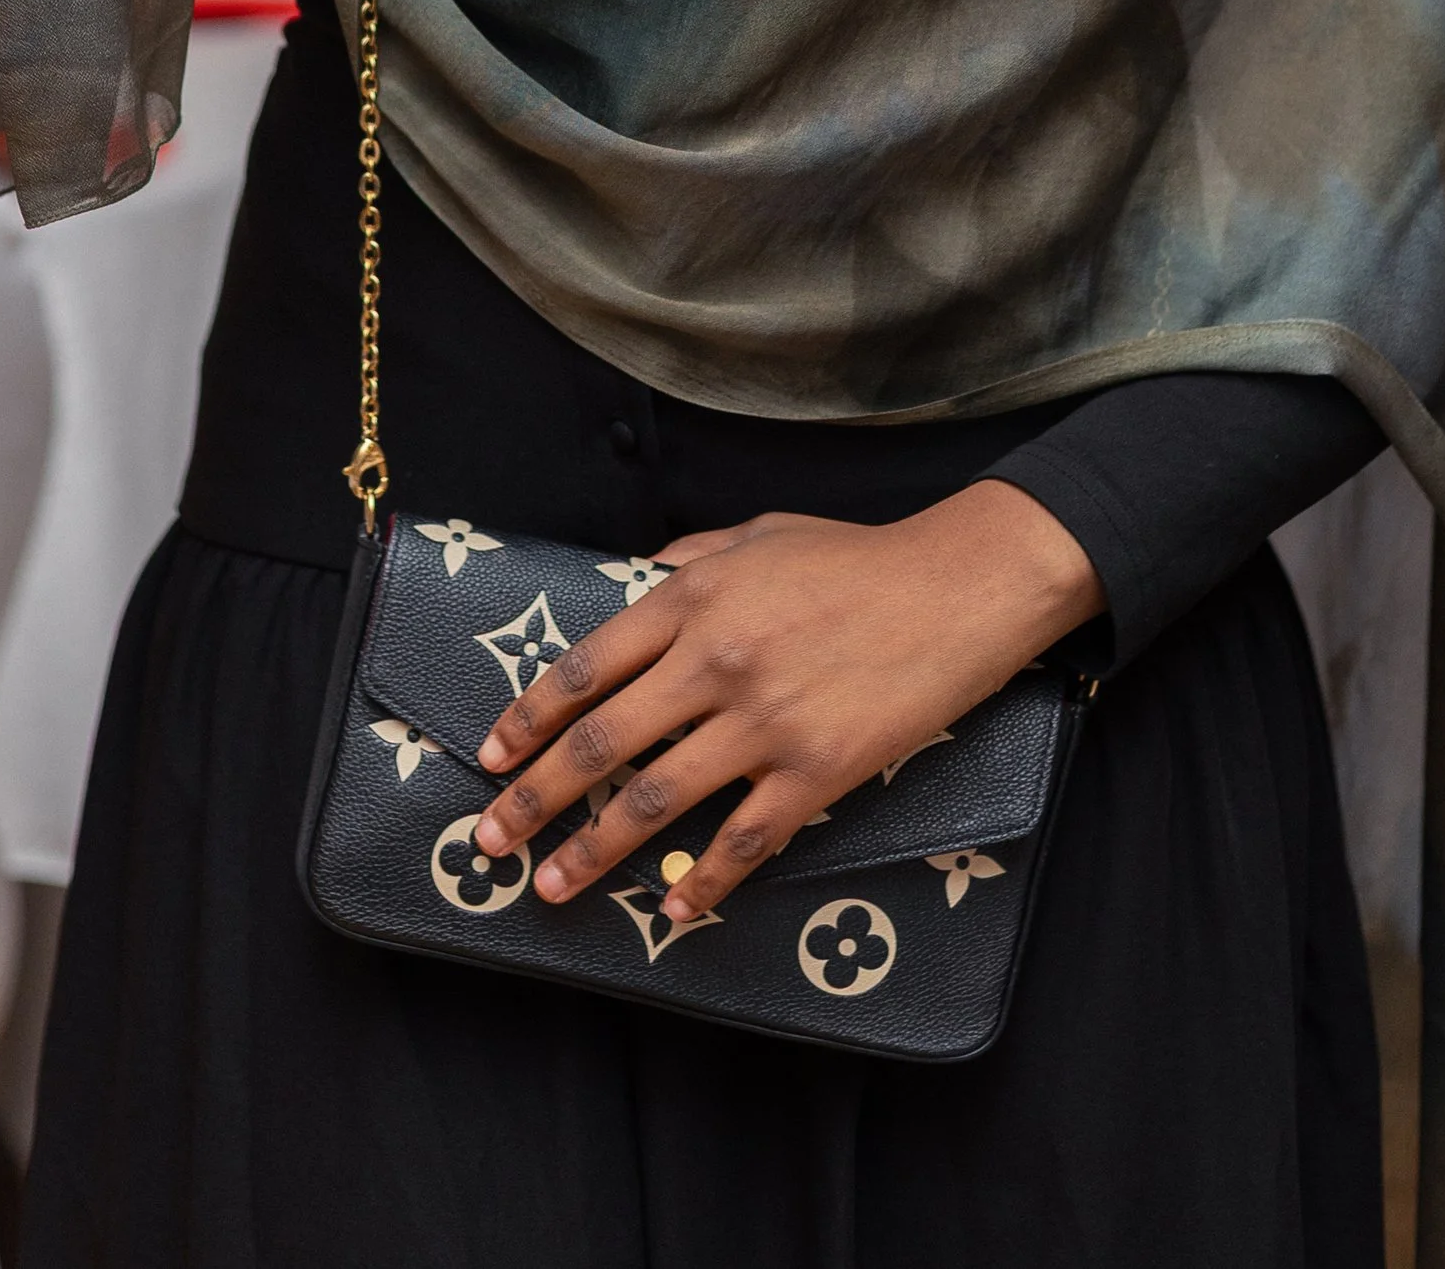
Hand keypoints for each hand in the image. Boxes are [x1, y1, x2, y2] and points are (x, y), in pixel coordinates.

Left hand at [470, 484, 1101, 927]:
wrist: (956, 589)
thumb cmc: (856, 557)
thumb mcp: (758, 535)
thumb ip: (689, 560)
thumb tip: (634, 583)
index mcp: (693, 598)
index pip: (586, 666)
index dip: (529, 716)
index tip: (491, 755)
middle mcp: (715, 662)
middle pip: (602, 743)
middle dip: (532, 798)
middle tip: (488, 841)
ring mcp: (764, 722)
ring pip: (656, 800)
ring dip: (593, 851)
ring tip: (550, 885)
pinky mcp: (815, 772)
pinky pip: (743, 841)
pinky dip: (700, 882)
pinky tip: (670, 909)